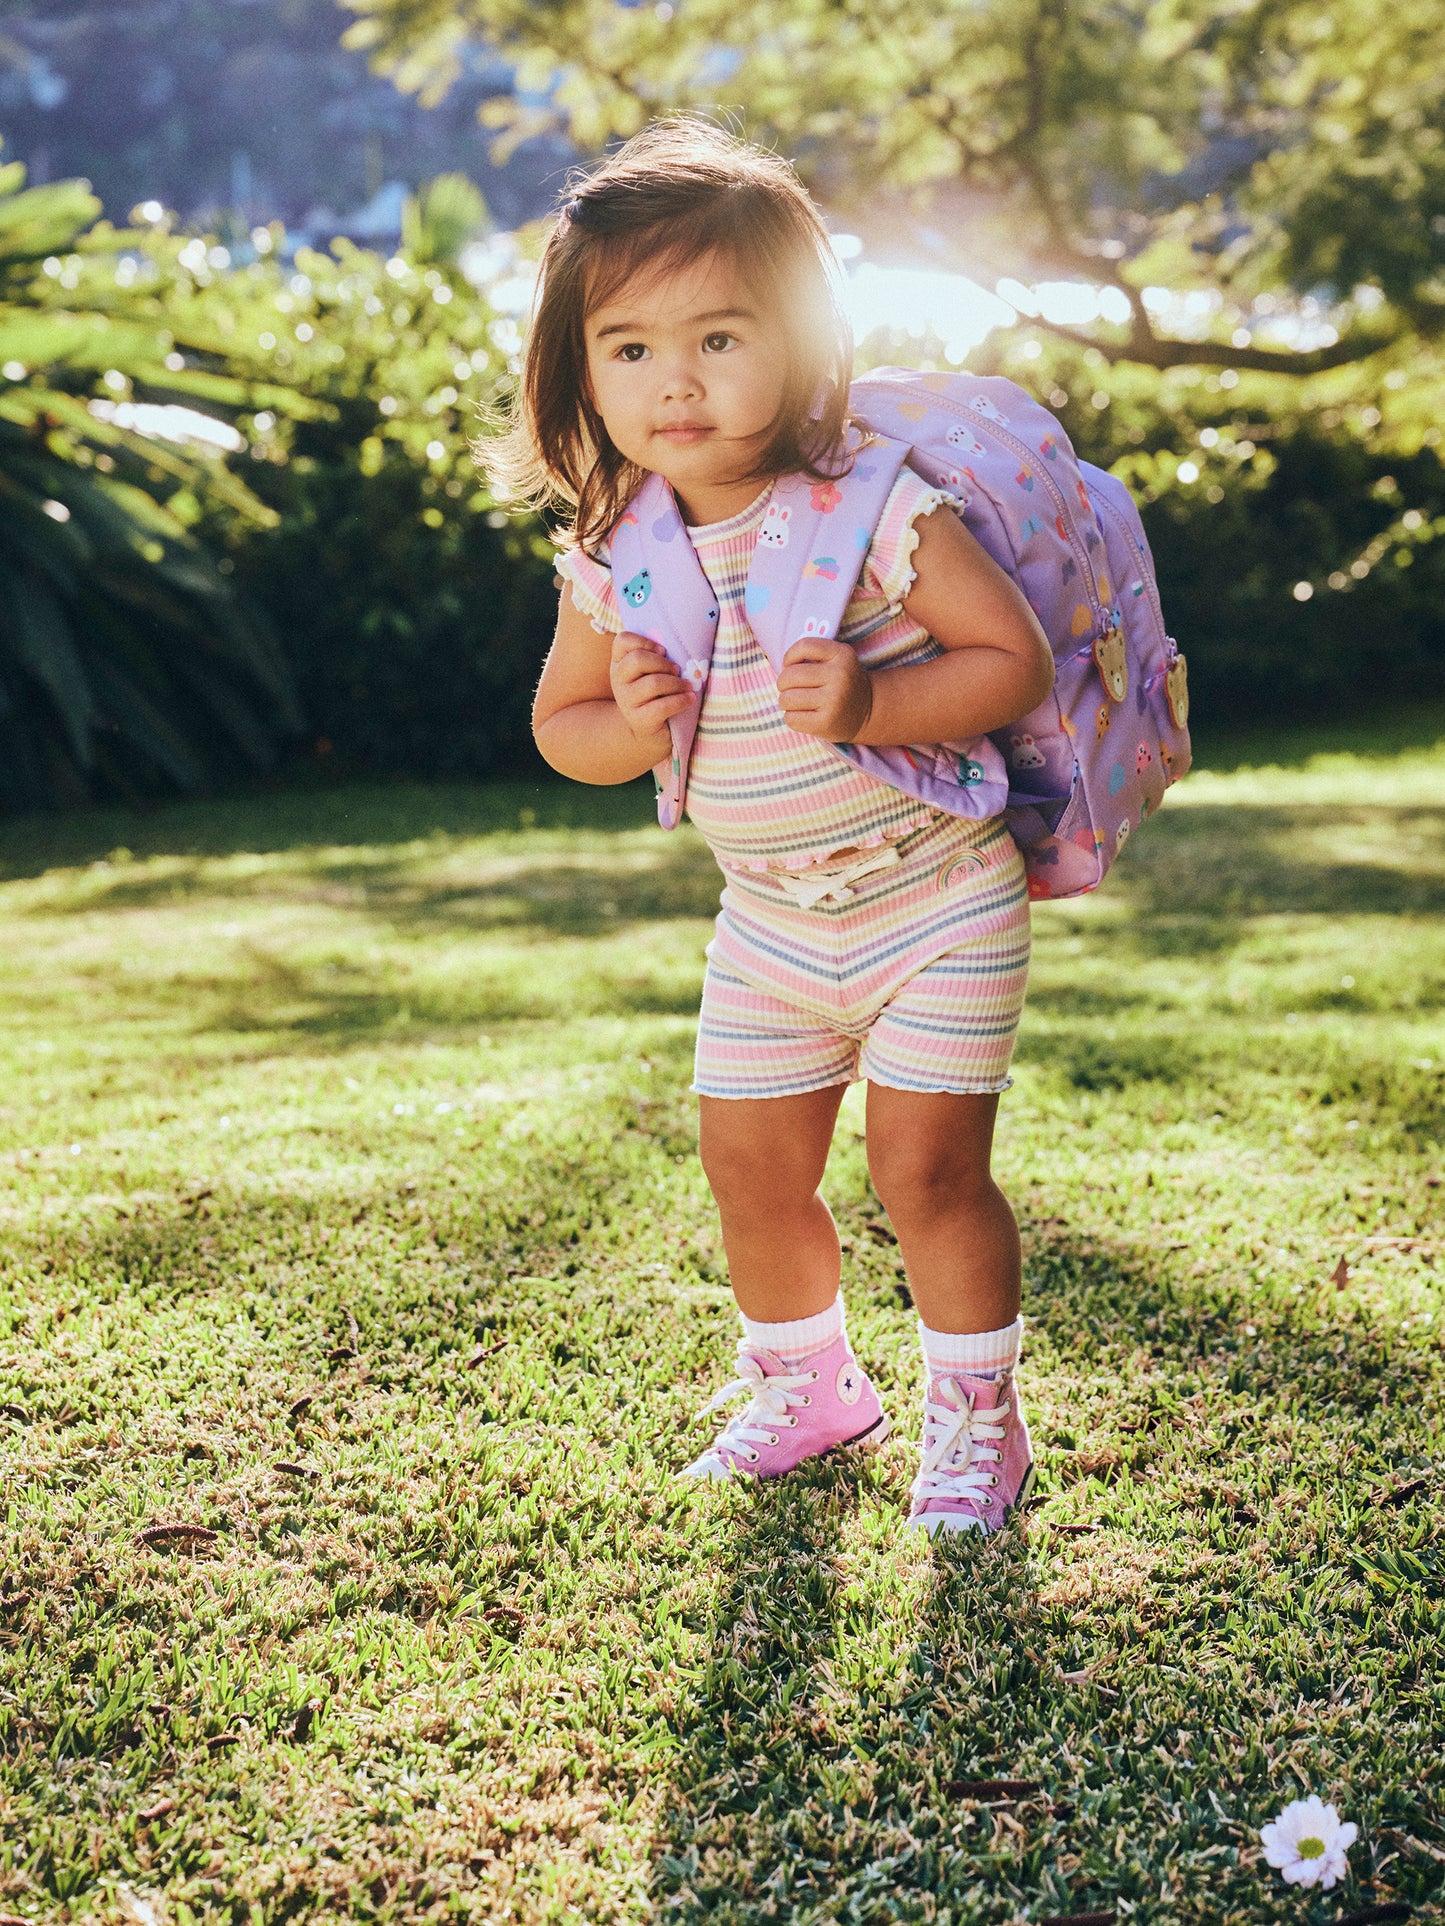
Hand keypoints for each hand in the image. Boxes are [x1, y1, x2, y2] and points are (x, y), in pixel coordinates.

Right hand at [609, 630, 694, 744]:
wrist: (649, 731)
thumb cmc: (655, 694)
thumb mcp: (651, 672)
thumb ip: (657, 657)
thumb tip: (680, 646)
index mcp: (619, 663)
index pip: (622, 641)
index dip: (645, 641)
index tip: (663, 651)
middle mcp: (618, 680)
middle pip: (637, 660)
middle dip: (664, 664)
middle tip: (677, 671)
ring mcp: (626, 701)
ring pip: (653, 683)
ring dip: (677, 683)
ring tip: (687, 686)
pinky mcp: (639, 720)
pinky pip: (662, 706)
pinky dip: (681, 700)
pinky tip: (690, 699)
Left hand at [777, 636, 873, 741]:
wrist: (867, 711)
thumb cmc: (840, 682)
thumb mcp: (836, 659)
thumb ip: (811, 654)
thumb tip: (781, 667)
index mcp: (842, 654)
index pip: (804, 646)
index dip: (789, 656)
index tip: (791, 665)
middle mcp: (840, 676)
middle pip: (789, 676)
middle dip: (783, 683)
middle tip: (792, 688)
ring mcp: (834, 701)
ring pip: (786, 699)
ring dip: (786, 702)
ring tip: (798, 702)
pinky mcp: (826, 723)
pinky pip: (791, 719)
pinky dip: (792, 717)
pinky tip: (804, 715)